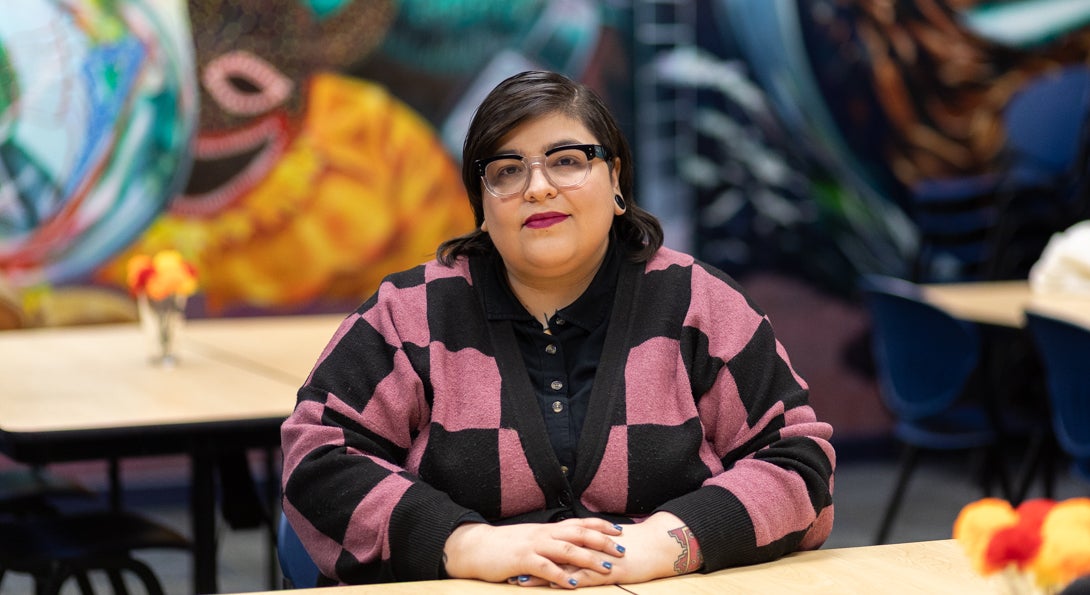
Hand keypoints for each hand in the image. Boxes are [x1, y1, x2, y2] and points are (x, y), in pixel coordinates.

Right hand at [442, 518, 624, 587]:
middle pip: (579, 534)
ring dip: (589, 560)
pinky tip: (573, 584)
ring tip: (607, 569)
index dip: (601, 526)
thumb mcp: (531, 539)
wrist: (475, 546)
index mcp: (547, 529)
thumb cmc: (504, 546)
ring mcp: (534, 546)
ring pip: (567, 550)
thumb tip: (569, 546)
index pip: (580, 523)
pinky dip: (561, 576)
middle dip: (603, 543)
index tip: (620, 531)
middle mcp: (544, 534)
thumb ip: (550, 541)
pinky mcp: (523, 560)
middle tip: (622, 551)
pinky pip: (545, 568)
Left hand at [512, 512, 701, 587]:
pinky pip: (585, 577)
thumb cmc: (632, 545)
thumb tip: (570, 546)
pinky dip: (568, 581)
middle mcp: (587, 548)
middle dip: (529, 564)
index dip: (531, 553)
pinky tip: (553, 585)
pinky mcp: (609, 572)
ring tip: (520, 581)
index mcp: (584, 541)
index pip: (552, 546)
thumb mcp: (604, 543)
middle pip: (551, 556)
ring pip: (563, 568)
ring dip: (541, 576)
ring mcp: (597, 560)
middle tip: (507, 570)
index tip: (512, 558)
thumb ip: (587, 545)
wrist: (657, 545)